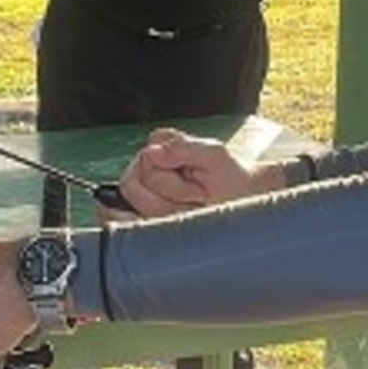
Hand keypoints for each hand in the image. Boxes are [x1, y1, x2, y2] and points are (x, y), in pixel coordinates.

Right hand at [118, 127, 273, 218]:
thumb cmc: (230, 176)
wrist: (242, 198)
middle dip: (167, 202)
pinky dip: (151, 225)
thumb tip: (152, 152)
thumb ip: (183, 148)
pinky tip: (174, 221)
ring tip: (189, 210)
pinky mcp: (139, 209)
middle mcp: (144, 163)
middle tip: (195, 200)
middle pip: (131, 187)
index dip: (172, 184)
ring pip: (130, 207)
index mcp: (159, 143)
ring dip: (165, 215)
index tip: (199, 187)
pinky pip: (125, 221)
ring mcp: (141, 188)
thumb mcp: (214, 155)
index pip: (144, 165)